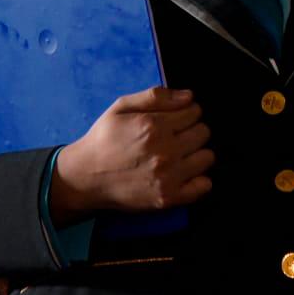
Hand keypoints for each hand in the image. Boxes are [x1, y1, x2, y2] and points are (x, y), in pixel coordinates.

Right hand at [49, 87, 213, 221]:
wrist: (86, 177)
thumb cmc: (104, 138)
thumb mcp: (121, 106)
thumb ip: (156, 96)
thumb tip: (189, 96)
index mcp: (153, 125)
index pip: (194, 111)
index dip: (188, 111)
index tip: (178, 117)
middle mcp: (164, 151)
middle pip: (203, 132)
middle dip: (193, 129)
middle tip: (177, 135)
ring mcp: (168, 177)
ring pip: (207, 157)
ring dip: (197, 152)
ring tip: (181, 153)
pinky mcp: (168, 198)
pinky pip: (204, 186)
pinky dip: (199, 178)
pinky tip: (184, 172)